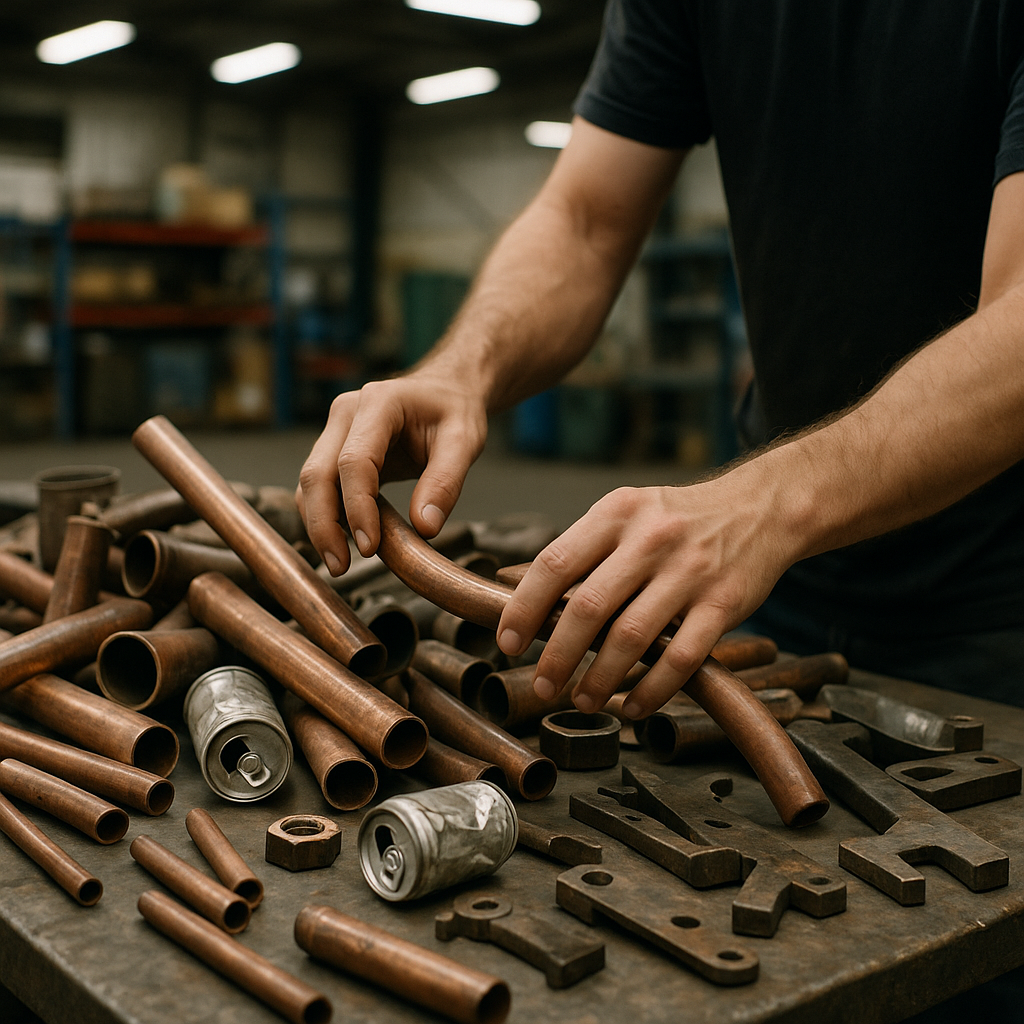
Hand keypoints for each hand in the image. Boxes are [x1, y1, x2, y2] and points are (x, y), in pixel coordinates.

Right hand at [297, 369, 487, 574]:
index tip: (369, 547)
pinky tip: (340, 544)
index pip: (354, 461)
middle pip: (318, 473)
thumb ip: (446, 482)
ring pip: (310, 482)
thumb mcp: (465, 441)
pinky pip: (320, 486)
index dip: (357, 507)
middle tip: (341, 567)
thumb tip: (425, 528)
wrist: (444, 391)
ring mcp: (335, 430)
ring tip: (338, 563)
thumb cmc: (454, 410)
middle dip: (324, 524)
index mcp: (379, 403)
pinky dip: (325, 516)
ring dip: (318, 524)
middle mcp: (346, 413)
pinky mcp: (334, 449)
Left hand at [495, 466, 794, 717]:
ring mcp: (688, 572)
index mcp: (616, 513)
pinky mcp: (723, 604)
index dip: (524, 609)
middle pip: (587, 608)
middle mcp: (649, 539)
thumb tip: (530, 605)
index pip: (554, 564)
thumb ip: (585, 551)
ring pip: (630, 638)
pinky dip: (651, 690)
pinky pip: (679, 658)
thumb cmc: (677, 519)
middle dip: (557, 656)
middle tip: (543, 685)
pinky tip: (632, 705)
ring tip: (583, 699)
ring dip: (600, 679)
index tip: (509, 643)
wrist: (760, 508)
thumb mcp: (627, 513)